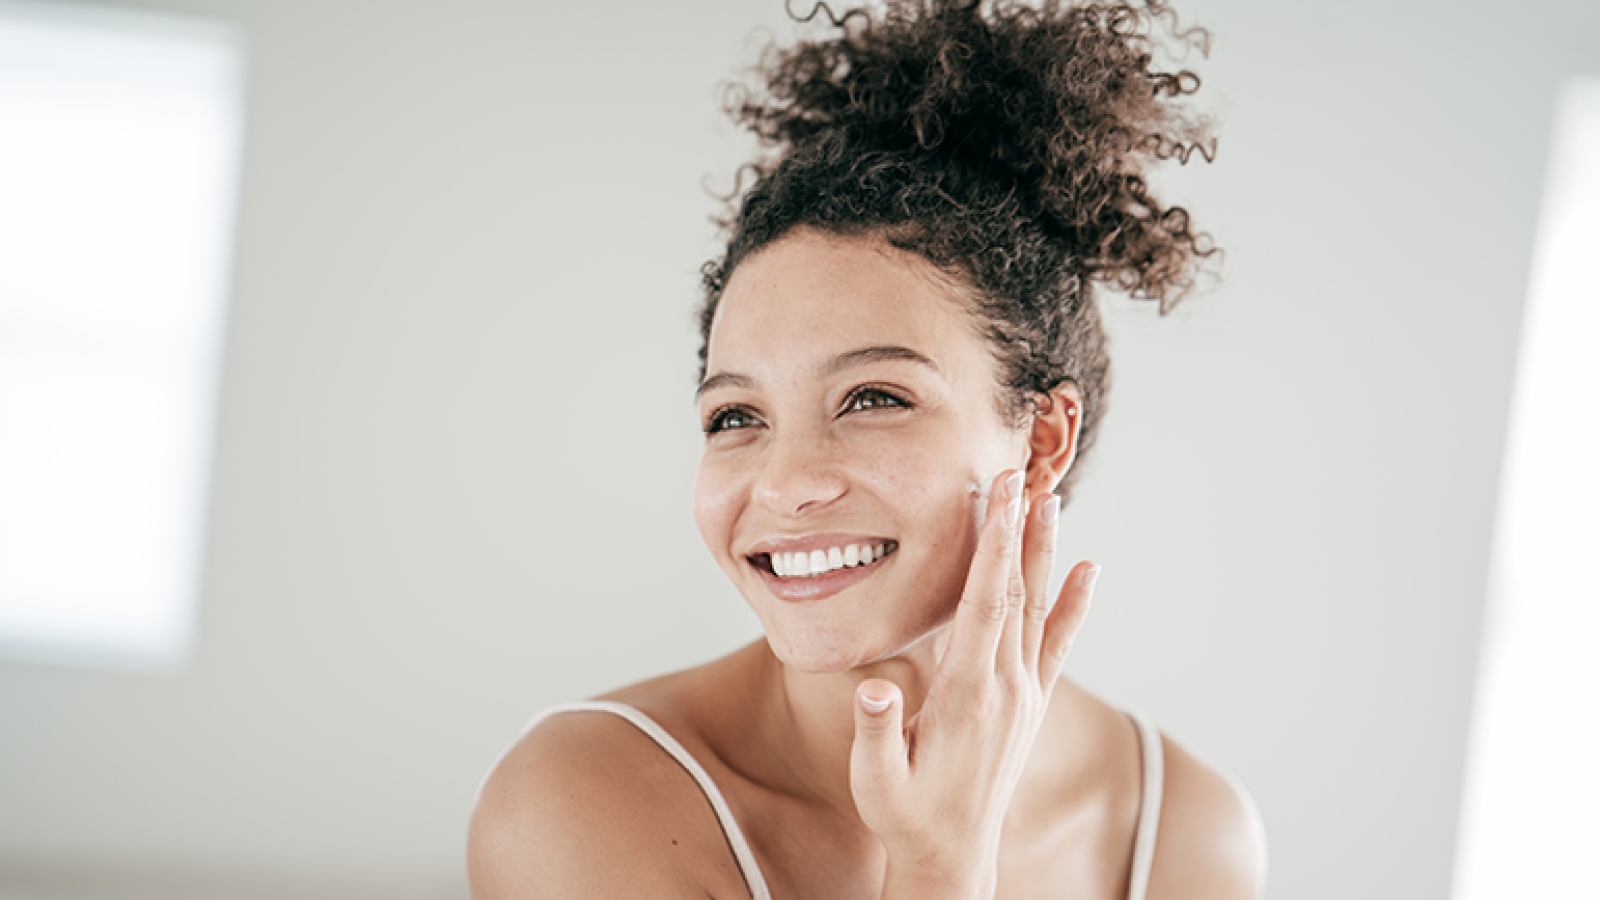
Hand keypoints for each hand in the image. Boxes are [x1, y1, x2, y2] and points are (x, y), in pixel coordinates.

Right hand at [848, 469, 1099, 898]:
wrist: (953, 855)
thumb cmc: (906, 814)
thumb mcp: (876, 781)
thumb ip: (875, 733)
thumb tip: (872, 692)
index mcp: (967, 695)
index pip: (985, 605)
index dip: (993, 548)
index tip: (999, 498)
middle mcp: (1006, 688)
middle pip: (1017, 593)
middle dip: (1019, 530)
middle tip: (1023, 474)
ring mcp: (1024, 694)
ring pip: (1039, 608)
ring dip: (1045, 552)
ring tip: (1050, 500)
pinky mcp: (1031, 703)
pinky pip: (1059, 643)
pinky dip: (1076, 604)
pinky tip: (1089, 570)